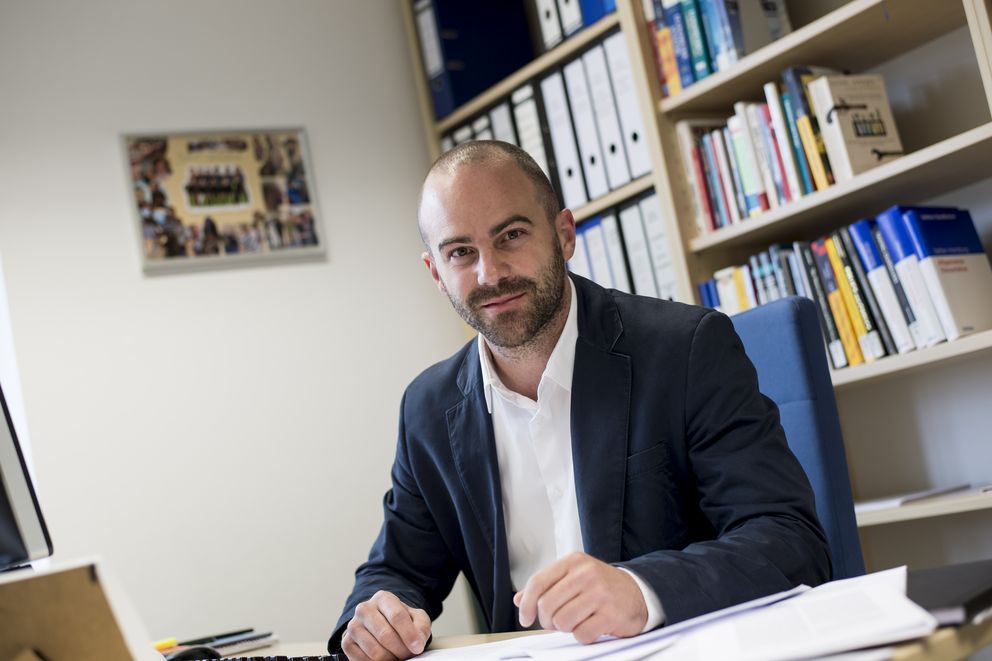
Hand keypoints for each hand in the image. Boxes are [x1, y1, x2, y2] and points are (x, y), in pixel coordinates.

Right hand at [342, 590, 431, 660]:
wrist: (382, 624)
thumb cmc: (400, 621)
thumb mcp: (416, 618)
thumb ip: (421, 627)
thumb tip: (417, 642)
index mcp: (383, 598)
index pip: (397, 616)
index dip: (409, 635)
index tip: (417, 647)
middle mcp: (364, 609)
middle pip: (385, 635)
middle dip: (401, 650)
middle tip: (408, 654)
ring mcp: (353, 625)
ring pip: (375, 651)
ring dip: (390, 658)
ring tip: (396, 655)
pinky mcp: (346, 642)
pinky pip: (362, 660)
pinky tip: (384, 658)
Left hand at [513, 552, 646, 643]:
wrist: (637, 593)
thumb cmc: (600, 586)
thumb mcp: (573, 576)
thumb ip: (547, 586)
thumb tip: (519, 599)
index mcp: (573, 562)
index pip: (537, 582)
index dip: (526, 604)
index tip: (525, 618)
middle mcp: (586, 574)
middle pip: (546, 605)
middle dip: (547, 621)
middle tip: (555, 623)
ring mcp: (600, 593)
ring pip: (562, 622)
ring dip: (565, 628)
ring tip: (576, 622)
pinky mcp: (611, 614)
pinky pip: (581, 634)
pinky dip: (582, 636)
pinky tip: (590, 627)